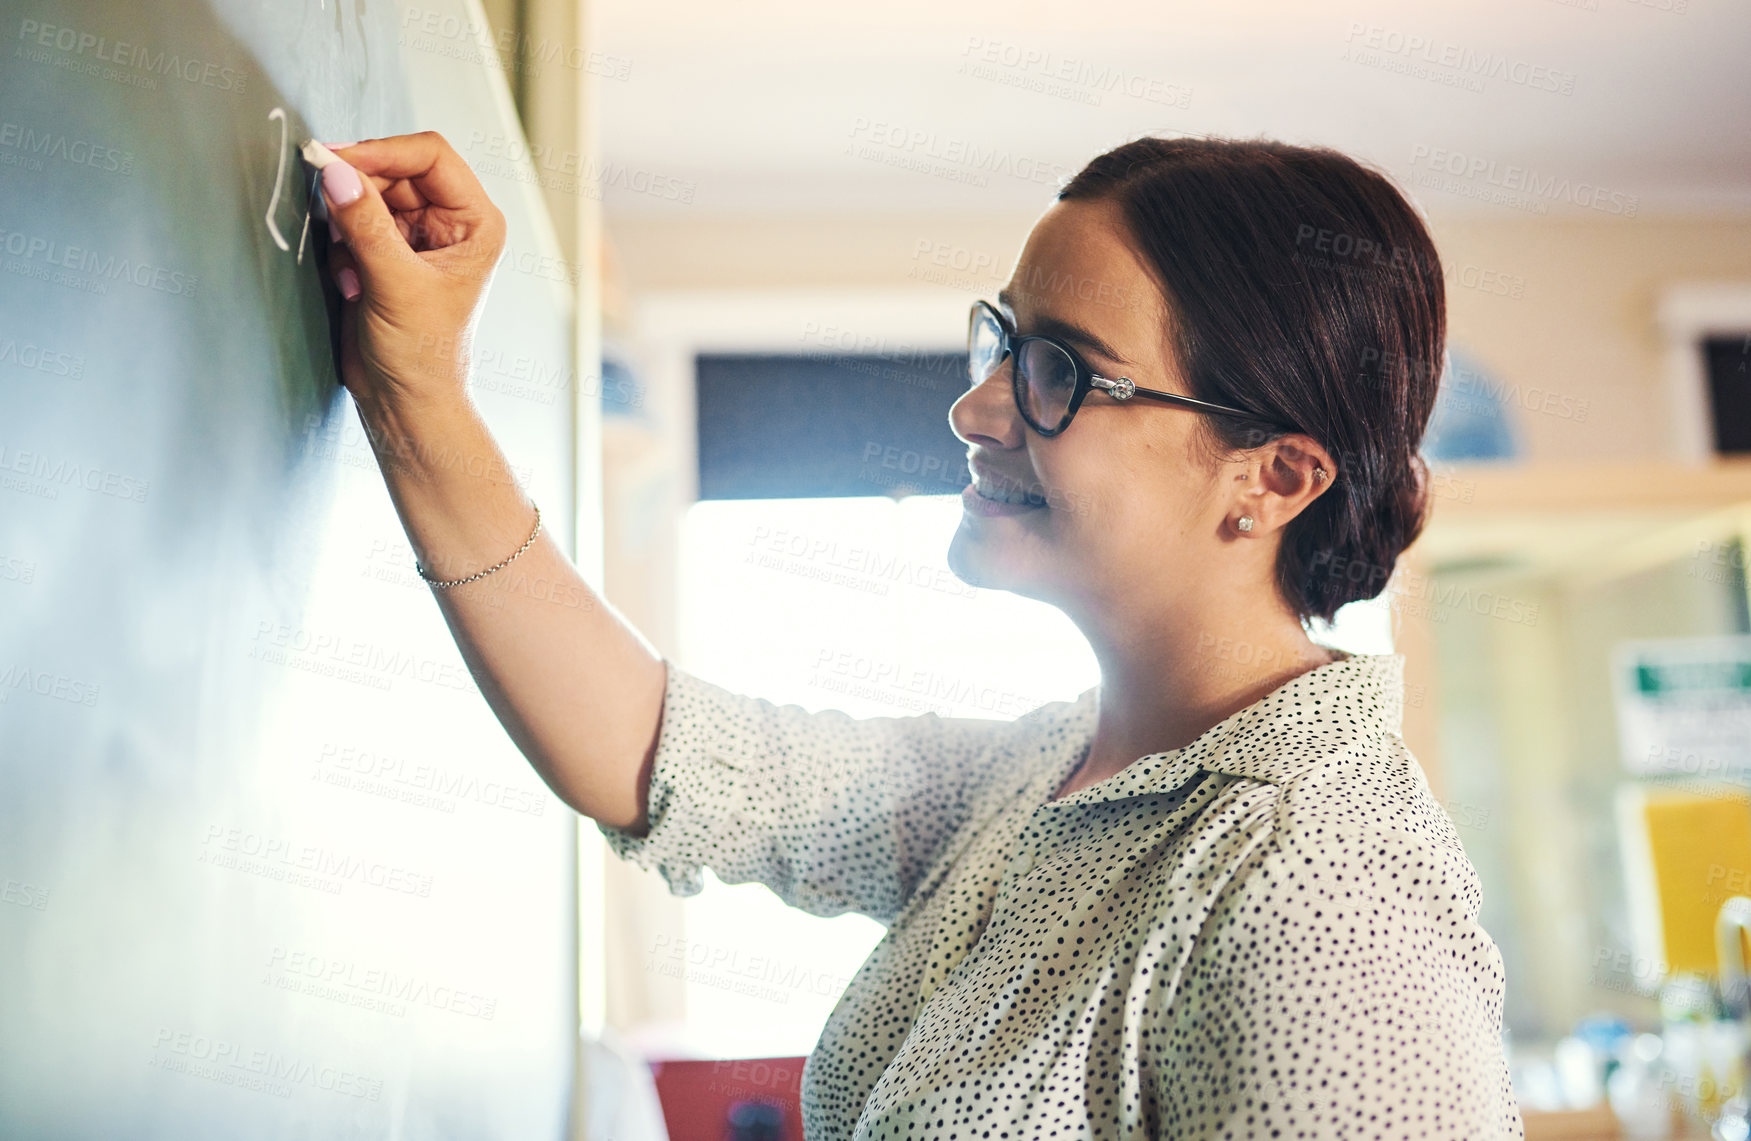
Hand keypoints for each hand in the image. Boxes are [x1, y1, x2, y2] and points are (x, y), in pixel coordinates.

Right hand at [318, 131, 506, 410]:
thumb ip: (363, 224)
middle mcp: (452, 222)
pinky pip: (354, 222)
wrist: (406, 401)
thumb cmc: (422, 354)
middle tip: (331, 216)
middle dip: (358, 193)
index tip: (336, 162)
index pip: (430, 155)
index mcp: (476, 222)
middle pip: (394, 170)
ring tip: (353, 271)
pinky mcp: (388, 253)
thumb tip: (335, 171)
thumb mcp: (393, 284)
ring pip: (368, 194)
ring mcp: (419, 236)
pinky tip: (352, 285)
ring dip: (348, 226)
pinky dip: (343, 246)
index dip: (382, 152)